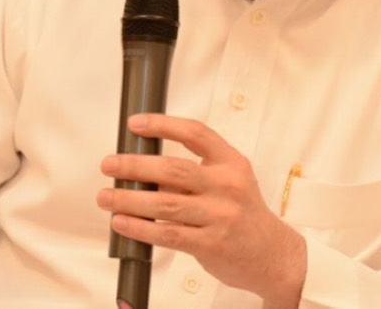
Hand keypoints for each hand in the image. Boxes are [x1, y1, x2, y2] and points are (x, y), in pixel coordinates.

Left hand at [97, 114, 305, 308]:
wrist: (274, 255)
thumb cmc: (243, 214)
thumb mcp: (230, 182)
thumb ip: (195, 173)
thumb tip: (143, 165)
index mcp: (231, 163)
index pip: (195, 133)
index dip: (162, 125)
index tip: (135, 124)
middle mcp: (227, 186)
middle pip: (173, 169)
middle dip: (134, 165)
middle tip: (109, 164)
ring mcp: (220, 216)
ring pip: (164, 203)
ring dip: (129, 199)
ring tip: (106, 197)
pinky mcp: (211, 244)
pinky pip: (167, 234)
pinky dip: (140, 228)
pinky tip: (122, 223)